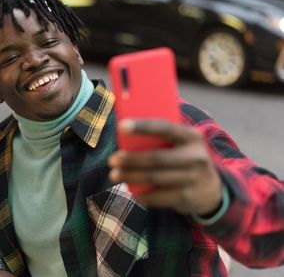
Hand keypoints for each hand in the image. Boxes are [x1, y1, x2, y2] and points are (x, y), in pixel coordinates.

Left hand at [108, 119, 222, 215]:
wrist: (212, 189)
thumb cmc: (183, 158)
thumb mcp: (181, 144)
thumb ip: (161, 138)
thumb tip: (124, 134)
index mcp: (191, 136)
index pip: (164, 128)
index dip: (142, 126)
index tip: (121, 125)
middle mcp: (196, 157)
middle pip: (156, 158)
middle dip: (131, 159)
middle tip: (112, 160)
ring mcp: (193, 179)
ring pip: (154, 178)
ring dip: (130, 177)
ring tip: (114, 175)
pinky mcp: (188, 197)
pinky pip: (159, 197)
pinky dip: (142, 194)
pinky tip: (131, 191)